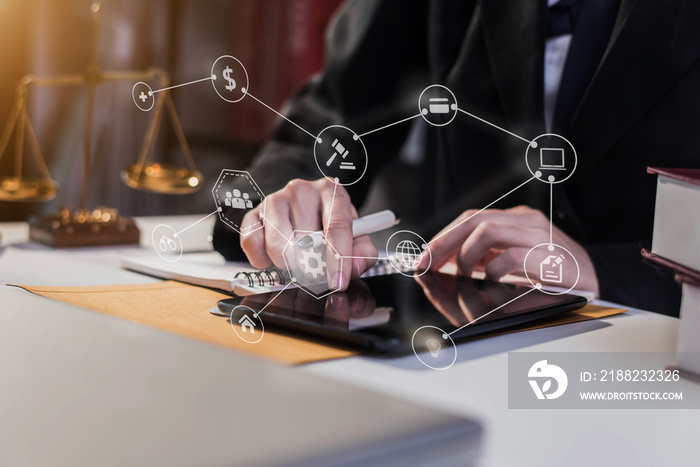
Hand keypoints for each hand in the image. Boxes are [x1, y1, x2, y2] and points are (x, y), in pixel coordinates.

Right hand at [239, 178, 376, 289]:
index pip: (336, 227)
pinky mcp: (254, 212)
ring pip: (278, 247)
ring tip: (297, 259)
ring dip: (288, 264)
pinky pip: (252, 243)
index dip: (338, 259)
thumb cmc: (330, 223)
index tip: (338, 283)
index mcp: (331, 192)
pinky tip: (273, 256)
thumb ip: (362, 252)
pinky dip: (262, 259)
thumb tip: (354, 267)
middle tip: (316, 271)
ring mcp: (275, 199)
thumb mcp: (355, 235)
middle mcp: (301, 190)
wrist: (304, 206)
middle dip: (312, 267)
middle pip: (305, 242)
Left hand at [419, 205, 598, 295]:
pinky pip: (508, 257)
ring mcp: (537, 234)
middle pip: (472, 219)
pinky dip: (491, 272)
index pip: (469, 218)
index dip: (442, 236)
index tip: (423, 256)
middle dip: (442, 243)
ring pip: (485, 231)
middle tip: (426, 263)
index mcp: (516, 220)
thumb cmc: (554, 277)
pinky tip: (490, 283)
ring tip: (462, 276)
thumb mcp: (513, 265)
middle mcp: (525, 220)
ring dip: (464, 256)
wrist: (599, 284)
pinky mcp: (547, 254)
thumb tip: (443, 266)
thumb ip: (482, 262)